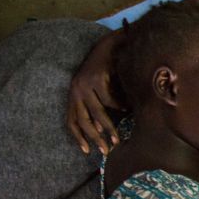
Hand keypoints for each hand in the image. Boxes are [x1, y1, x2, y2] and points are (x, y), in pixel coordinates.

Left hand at [66, 32, 125, 154]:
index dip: (78, 137)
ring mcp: (85, 84)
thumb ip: (97, 109)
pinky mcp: (96, 78)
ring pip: (97, 112)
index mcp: (73, 95)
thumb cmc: (105, 71)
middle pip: (83, 120)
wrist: (109, 46)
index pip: (71, 120)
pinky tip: (127, 109)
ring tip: (118, 137)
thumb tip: (99, 129)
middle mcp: (75, 90)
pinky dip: (119, 107)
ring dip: (109, 127)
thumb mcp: (97, 92)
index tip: (87, 151)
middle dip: (95, 137)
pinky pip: (109, 99)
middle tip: (106, 149)